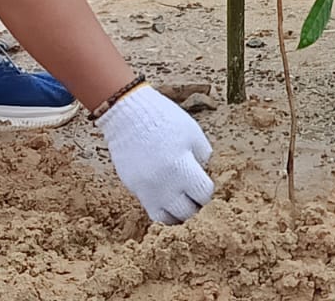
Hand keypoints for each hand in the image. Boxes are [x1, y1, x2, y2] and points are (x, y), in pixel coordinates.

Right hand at [96, 83, 214, 222]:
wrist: (128, 114)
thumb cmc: (164, 119)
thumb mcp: (192, 132)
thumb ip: (203, 156)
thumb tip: (204, 174)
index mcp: (182, 166)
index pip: (203, 194)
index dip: (207, 191)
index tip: (205, 184)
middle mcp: (164, 184)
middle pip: (187, 212)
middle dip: (195, 206)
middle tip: (196, 197)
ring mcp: (147, 189)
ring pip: (168, 219)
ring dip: (179, 214)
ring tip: (182, 203)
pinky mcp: (135, 190)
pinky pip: (152, 212)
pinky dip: (163, 211)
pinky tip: (168, 201)